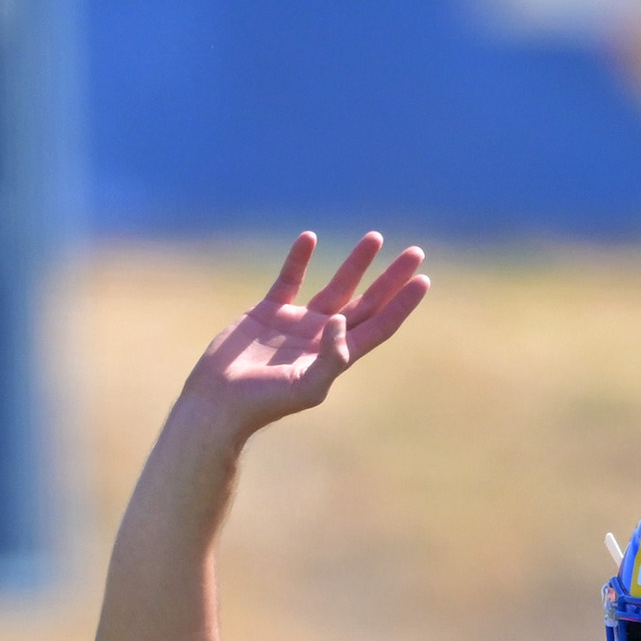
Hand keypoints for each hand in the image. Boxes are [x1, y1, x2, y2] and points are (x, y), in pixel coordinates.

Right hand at [173, 233, 431, 449]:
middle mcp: (322, 338)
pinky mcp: (268, 312)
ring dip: (356, 263)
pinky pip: (289, 279)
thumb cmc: (263, 402)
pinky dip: (299, 260)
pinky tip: (309, 238)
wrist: (218, 401)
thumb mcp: (305, 386)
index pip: (379, 325)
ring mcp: (297, 323)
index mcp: (337, 357)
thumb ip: (331, 358)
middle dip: (391, 278)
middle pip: (367, 302)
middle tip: (416, 253)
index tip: (423, 280)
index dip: (402, 304)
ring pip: (335, 286)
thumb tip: (342, 321)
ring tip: (376, 237)